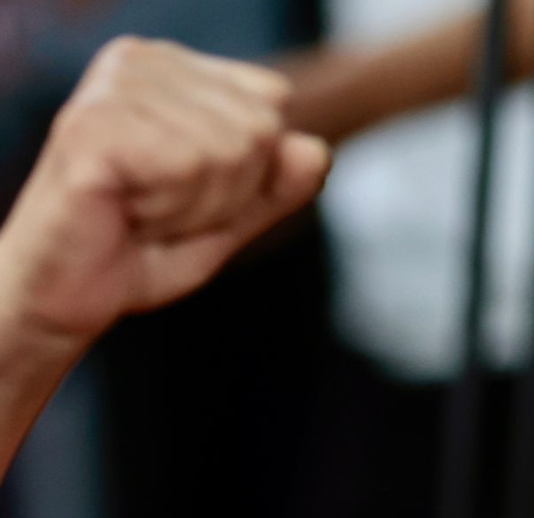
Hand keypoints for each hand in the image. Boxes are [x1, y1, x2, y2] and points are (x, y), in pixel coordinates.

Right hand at [0, 36, 329, 348]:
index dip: (249, 174)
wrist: (69, 295)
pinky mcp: (94, 124)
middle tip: (164, 212)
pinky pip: (185, 166)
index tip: (192, 195)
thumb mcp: (229, 220)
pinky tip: (125, 212)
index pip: (272, 105)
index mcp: (174, 69)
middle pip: (258, 129)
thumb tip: (317, 151)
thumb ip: (277, 186)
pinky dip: (168, 210)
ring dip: (194, 208)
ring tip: (142, 213)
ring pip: (226, 151)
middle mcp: (142, 60)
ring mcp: (114, 86)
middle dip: (226, 195)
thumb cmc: (141, 250)